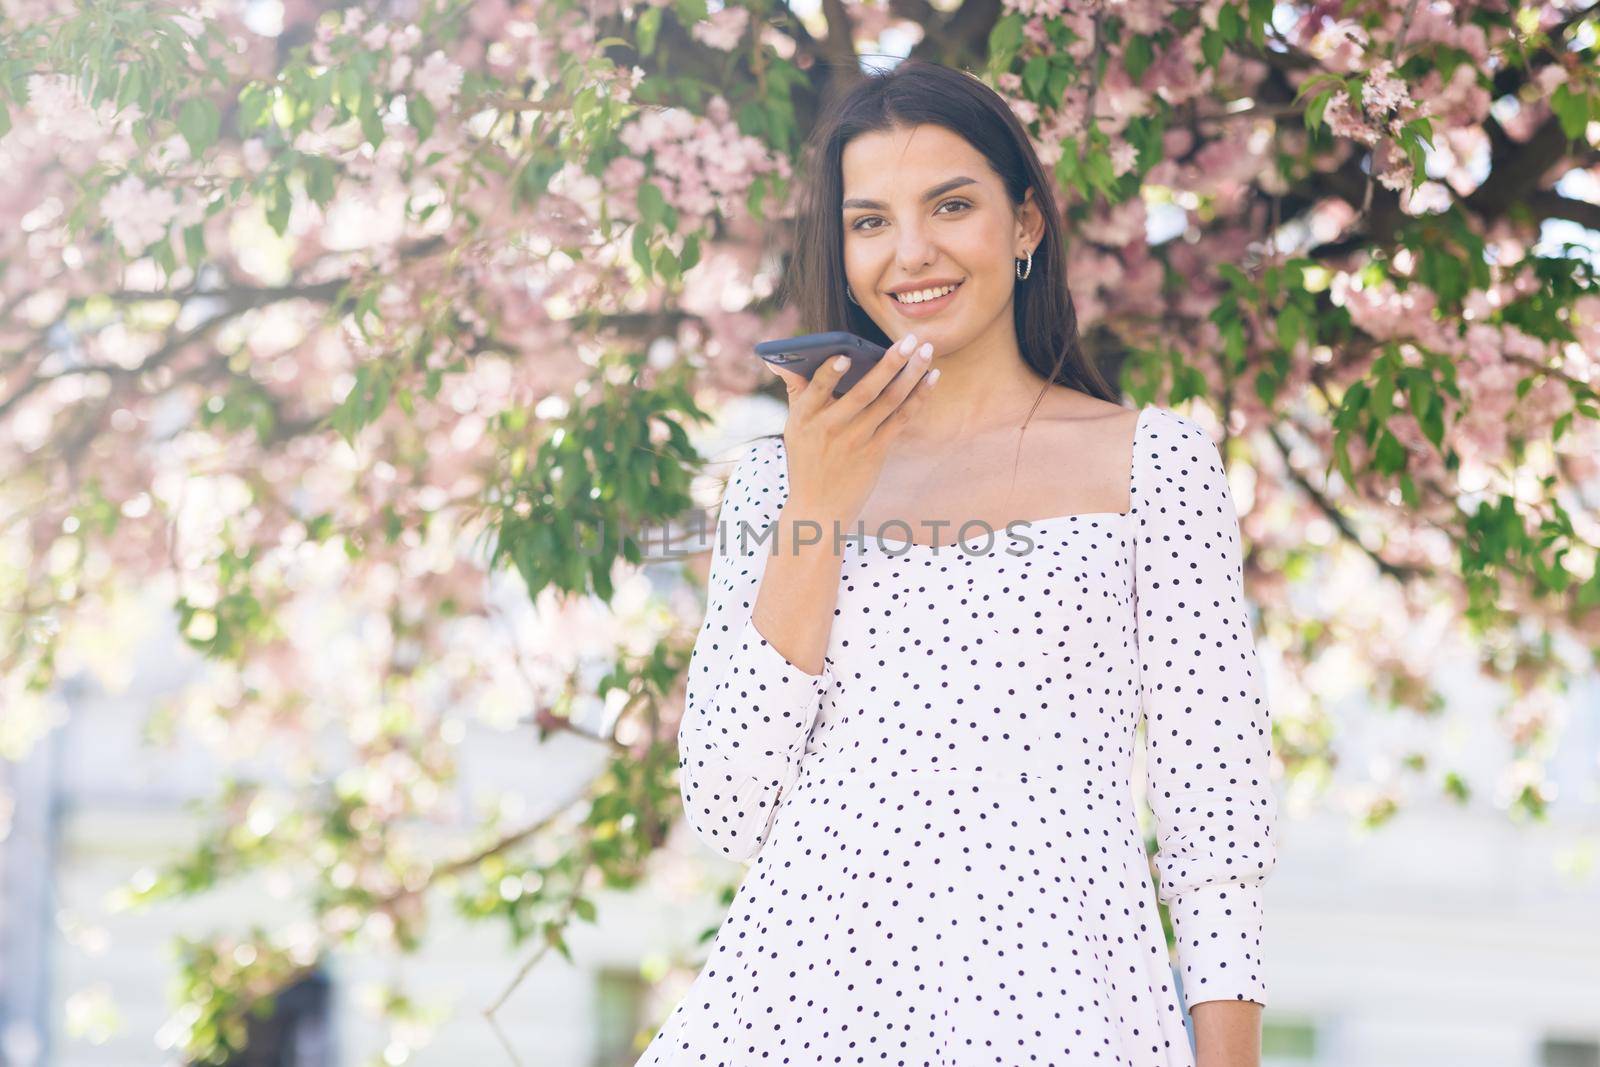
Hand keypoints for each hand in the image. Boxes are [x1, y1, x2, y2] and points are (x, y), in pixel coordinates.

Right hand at [763, 331, 938, 532]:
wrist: (818, 509)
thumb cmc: (806, 460)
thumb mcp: (793, 427)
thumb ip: (795, 390)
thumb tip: (779, 360)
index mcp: (804, 417)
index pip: (816, 390)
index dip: (830, 374)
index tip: (844, 355)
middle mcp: (831, 428)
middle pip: (865, 391)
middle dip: (890, 363)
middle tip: (910, 339)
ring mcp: (856, 441)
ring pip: (889, 402)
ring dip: (911, 375)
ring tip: (926, 351)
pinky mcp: (876, 452)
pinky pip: (901, 420)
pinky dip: (918, 398)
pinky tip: (931, 378)